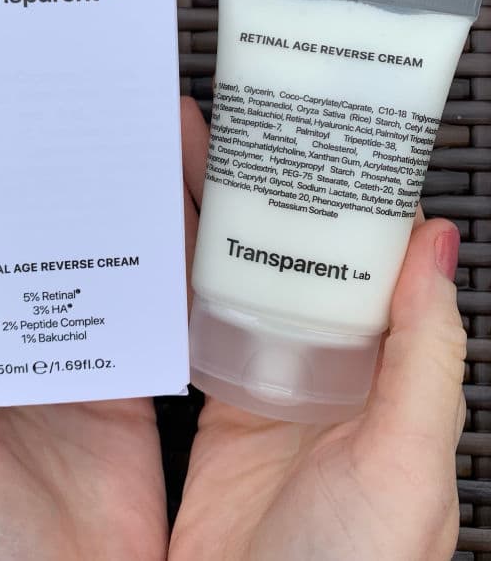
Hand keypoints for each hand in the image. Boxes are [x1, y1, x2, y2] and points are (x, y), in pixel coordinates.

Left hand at [0, 215, 167, 560]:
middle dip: (44, 232)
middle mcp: (15, 364)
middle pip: (31, 279)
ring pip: (84, 296)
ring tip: (112, 202)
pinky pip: (133, 331)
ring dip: (95, 257)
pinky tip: (152, 264)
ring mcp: (72, 376)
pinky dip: (142, 299)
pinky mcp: (124, 393)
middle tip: (66, 172)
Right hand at [171, 97, 466, 560]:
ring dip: (216, 232)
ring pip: (239, 285)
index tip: (311, 137)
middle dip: (263, 199)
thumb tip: (436, 242)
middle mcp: (325, 364)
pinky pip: (197, 328)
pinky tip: (158, 247)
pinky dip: (179, 287)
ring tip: (185, 169)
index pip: (362, 259)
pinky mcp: (215, 405)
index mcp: (380, 364)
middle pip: (291, 260)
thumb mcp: (406, 461)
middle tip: (229, 133)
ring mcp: (265, 380)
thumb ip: (425, 354)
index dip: (340, 197)